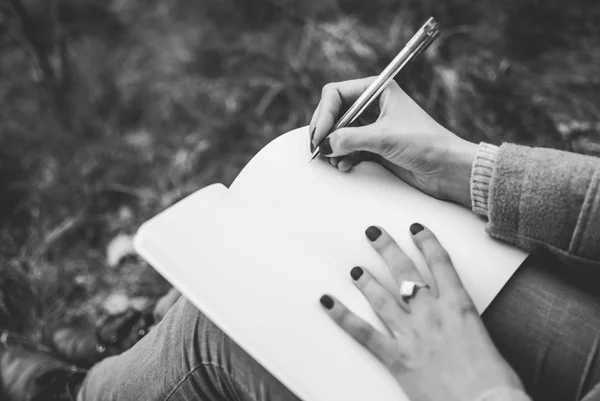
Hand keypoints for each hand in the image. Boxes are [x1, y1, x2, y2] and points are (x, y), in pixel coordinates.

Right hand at [309, 78, 477, 207]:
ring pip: (339, 132)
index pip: (337, 93)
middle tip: (318, 147)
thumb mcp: (384, 137)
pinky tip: (344, 164)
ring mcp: (373, 127)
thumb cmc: (426, 144)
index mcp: (378, 91)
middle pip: (334, 112)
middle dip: (325, 131)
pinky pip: (347, 148)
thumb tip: (325, 144)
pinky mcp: (374, 147)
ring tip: (333, 159)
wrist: (447, 169)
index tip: (320, 134)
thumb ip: (350, 139)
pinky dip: (342, 156)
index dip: (325, 113)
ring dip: (332, 146)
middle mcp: (373, 106)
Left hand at [319, 224, 522, 400]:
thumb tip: (456, 326)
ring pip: (382, 298)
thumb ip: (464, 327)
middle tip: (374, 233)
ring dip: (366, 280)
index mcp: (459, 307)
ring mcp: (411, 334)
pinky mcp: (396, 357)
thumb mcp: (485, 342)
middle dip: (388, 249)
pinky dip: (342, 317)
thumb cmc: (495, 383)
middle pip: (405, 272)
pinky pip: (364, 333)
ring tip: (355, 269)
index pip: (440, 264)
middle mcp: (432, 314)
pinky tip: (328, 303)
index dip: (427, 243)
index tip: (416, 229)